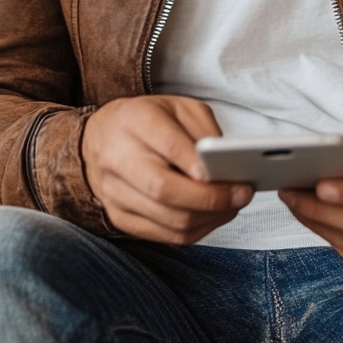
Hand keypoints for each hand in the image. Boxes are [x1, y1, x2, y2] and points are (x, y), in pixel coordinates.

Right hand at [81, 95, 252, 242]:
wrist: (101, 137)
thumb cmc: (148, 119)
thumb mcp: (178, 107)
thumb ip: (204, 129)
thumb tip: (227, 162)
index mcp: (134, 121)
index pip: (168, 145)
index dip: (197, 163)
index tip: (226, 172)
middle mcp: (118, 158)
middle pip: (165, 190)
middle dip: (210, 198)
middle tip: (242, 194)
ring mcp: (115, 193)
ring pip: (168, 219)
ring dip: (208, 218)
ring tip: (233, 206)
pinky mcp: (119, 218)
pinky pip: (163, 235)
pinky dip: (195, 230)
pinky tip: (212, 217)